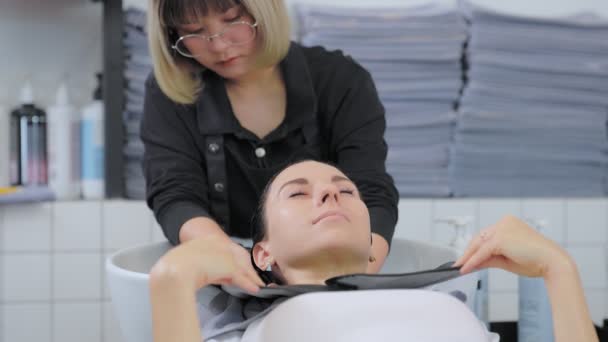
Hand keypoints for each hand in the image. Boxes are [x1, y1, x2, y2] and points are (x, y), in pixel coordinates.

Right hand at [150, 234, 264, 292]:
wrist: (174, 270)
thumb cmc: (175, 268)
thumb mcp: (191, 262)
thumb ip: (204, 265)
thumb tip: (214, 275)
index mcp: (207, 241)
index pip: (226, 251)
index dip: (235, 261)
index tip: (241, 269)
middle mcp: (218, 245)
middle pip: (238, 257)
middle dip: (247, 268)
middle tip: (254, 277)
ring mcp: (224, 255)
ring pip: (242, 268)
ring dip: (251, 278)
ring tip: (257, 284)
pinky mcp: (229, 267)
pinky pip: (242, 278)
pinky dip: (249, 285)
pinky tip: (255, 289)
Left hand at [454, 215, 571, 278]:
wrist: (552, 263)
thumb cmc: (535, 261)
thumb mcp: (507, 259)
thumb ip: (489, 259)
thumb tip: (473, 263)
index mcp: (509, 224)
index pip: (486, 236)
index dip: (475, 248)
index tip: (465, 258)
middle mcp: (505, 222)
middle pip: (480, 238)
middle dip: (468, 253)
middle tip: (458, 264)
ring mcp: (502, 229)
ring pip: (479, 244)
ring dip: (468, 257)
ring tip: (460, 268)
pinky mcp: (500, 238)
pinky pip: (482, 252)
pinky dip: (473, 261)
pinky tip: (466, 269)